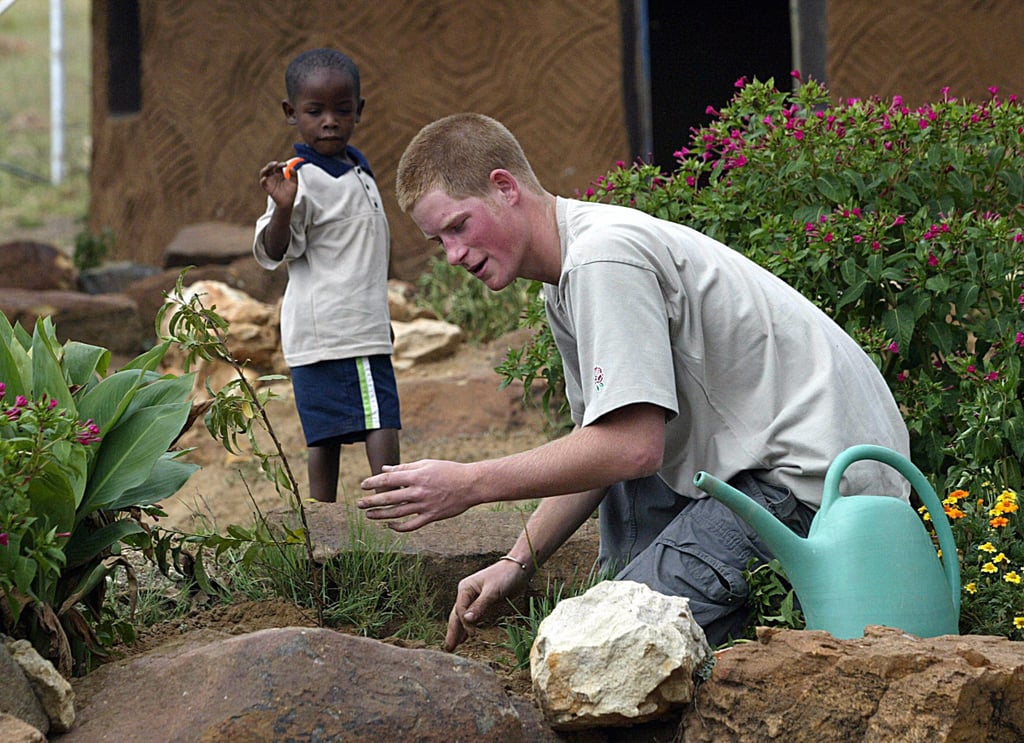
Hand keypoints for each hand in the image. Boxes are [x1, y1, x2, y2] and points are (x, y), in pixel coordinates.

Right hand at [258, 160, 297, 207]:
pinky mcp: (267, 188)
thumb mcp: (294, 183)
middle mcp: (273, 176)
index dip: (281, 164)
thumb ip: (294, 175)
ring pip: (263, 173)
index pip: (278, 166)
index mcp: (279, 174)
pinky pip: (262, 183)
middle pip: (269, 167)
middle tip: (276, 163)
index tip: (285, 164)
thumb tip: (291, 168)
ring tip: (270, 167)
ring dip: (266, 169)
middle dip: (271, 164)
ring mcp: (269, 182)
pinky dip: (262, 180)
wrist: (288, 203)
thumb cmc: (290, 192)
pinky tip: (265, 178)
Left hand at [358, 459, 476, 531]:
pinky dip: (399, 527)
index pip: (389, 479)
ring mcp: (425, 505)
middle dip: (371, 501)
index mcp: (417, 476)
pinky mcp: (431, 516)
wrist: (471, 484)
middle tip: (359, 504)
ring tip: (369, 515)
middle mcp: (418, 491)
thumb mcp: (426, 464)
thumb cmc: (448, 471)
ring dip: (380, 515)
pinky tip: (390, 525)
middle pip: (389, 498)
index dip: (373, 482)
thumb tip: (385, 469)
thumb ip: (404, 468)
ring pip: (397, 513)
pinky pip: (411, 525)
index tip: (363, 486)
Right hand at [445, 560, 529, 650]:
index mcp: (465, 588)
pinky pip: (472, 618)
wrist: (518, 569)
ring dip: (458, 632)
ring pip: (463, 618)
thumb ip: (480, 605)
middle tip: (448, 648)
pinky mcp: (483, 603)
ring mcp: (474, 599)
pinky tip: (465, 638)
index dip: (464, 624)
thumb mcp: (493, 591)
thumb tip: (467, 620)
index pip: (460, 610)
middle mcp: (467, 594)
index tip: (472, 635)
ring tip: (452, 646)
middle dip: (452, 631)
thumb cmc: (505, 576)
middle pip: (457, 615)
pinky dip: (467, 628)